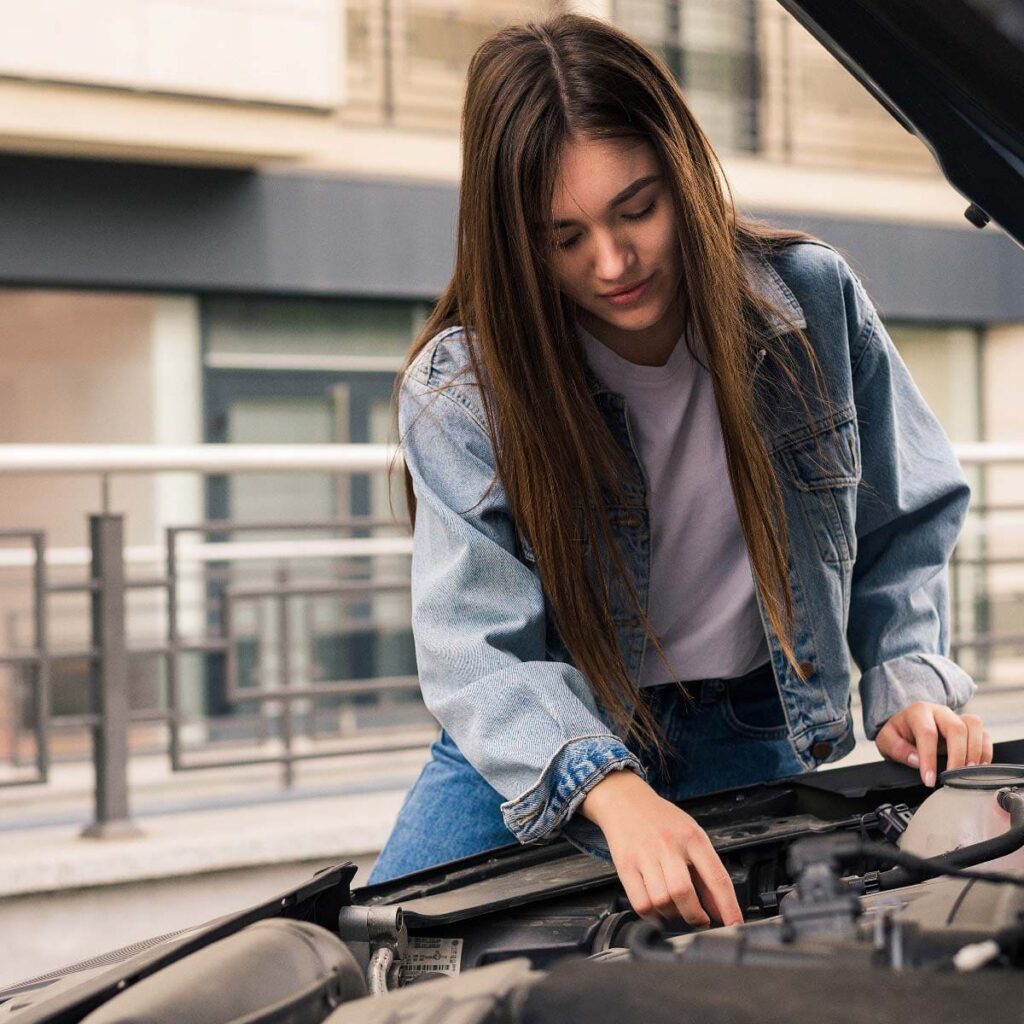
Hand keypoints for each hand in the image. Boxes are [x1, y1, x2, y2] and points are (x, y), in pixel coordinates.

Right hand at [578, 769, 743, 927]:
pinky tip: (656, 905)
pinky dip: (652, 913)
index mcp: (692, 837)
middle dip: (695, 915)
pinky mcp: (625, 866)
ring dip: (672, 914)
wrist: (624, 800)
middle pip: (684, 893)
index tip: (734, 925)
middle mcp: (668, 845)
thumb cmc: (661, 819)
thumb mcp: (691, 835)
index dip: (728, 906)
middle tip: (699, 918)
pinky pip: (641, 903)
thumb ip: (706, 872)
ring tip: (675, 907)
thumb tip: (720, 909)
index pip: (716, 877)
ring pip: (662, 901)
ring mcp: (644, 855)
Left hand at [874, 702, 991, 787]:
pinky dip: (985, 751)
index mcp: (918, 712)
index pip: (927, 733)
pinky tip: (978, 767)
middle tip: (952, 777)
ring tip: (967, 772)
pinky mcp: (968, 727)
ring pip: (974, 726)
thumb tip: (917, 760)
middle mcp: (940, 712)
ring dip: (975, 752)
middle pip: (956, 728)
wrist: (906, 725)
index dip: (929, 758)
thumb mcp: (886, 740)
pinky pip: (984, 734)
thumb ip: (897, 748)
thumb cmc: (898, 733)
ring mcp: (956, 717)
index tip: (929, 780)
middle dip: (957, 756)